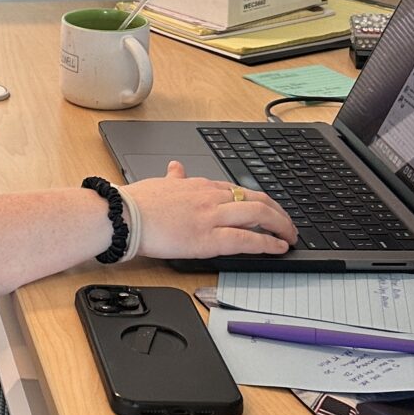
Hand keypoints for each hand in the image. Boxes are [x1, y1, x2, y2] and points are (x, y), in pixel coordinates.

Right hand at [127, 159, 296, 258]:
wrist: (123, 215)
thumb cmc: (137, 202)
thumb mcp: (160, 183)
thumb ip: (174, 176)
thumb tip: (175, 166)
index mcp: (199, 185)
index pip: (238, 190)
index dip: (259, 201)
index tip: (268, 210)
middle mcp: (211, 197)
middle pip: (257, 199)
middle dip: (278, 212)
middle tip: (288, 224)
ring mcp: (212, 216)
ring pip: (258, 215)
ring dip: (280, 226)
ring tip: (290, 236)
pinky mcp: (209, 238)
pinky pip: (246, 239)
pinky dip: (268, 243)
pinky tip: (278, 247)